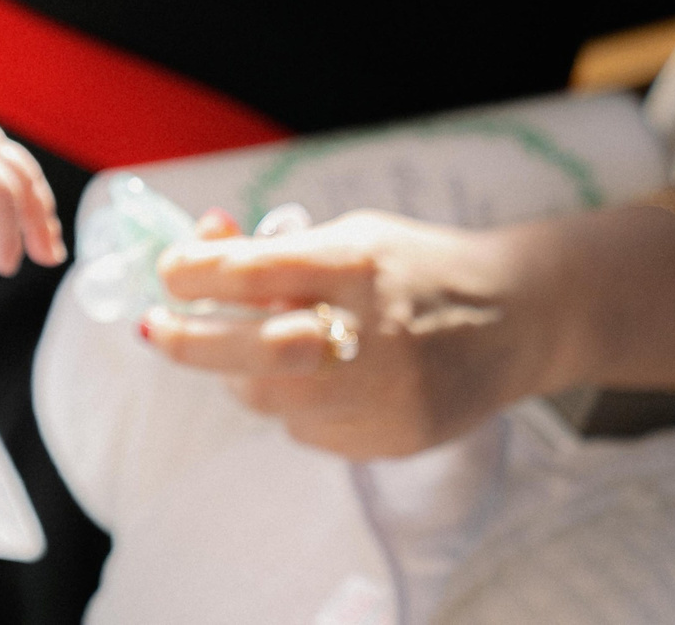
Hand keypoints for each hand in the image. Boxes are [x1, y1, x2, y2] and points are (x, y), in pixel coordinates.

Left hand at [0, 73, 63, 275]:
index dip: (8, 236)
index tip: (5, 266)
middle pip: (22, 184)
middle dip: (38, 224)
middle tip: (48, 259)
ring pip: (24, 170)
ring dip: (41, 206)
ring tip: (49, 241)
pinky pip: (13, 160)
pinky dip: (28, 187)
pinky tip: (25, 205)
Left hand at [140, 208, 549, 458]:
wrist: (519, 319)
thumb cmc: (415, 265)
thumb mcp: (351, 234)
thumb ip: (273, 247)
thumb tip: (195, 250)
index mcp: (357, 265)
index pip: (252, 272)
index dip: (194, 273)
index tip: (167, 273)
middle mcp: (372, 333)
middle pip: (255, 348)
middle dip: (190, 340)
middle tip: (155, 330)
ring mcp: (385, 395)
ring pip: (270, 397)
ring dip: (241, 371)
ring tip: (250, 345)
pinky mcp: (392, 438)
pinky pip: (307, 430)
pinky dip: (293, 403)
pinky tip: (317, 378)